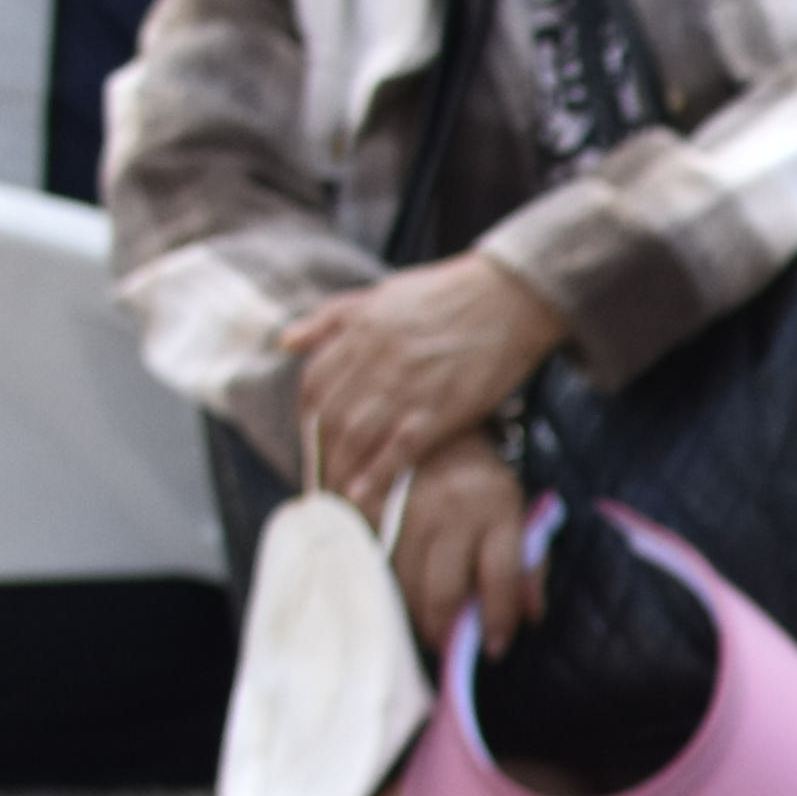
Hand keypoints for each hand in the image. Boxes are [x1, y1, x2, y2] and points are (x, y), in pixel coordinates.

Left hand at [278, 252, 569, 513]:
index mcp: (358, 332)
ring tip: (338, 502)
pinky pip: (398, 449)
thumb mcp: (380, 293)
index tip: (314, 444)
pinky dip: (377, 475)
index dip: (307, 421)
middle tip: (323, 484)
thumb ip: (332, 318)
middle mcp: (373, 360)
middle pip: (329, 418)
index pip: (313, 385)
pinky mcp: (440, 408)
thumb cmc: (451, 293)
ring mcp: (405, 386)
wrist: (510, 296)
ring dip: (341, 472)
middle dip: (321, 456)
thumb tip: (286, 341)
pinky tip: (364, 496)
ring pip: (355, 437)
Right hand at [390, 432, 541, 657]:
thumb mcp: (517, 513)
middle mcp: (450, 507)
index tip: (496, 648)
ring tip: (423, 622)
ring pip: (403, 581)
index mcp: (496, 506)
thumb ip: (529, 564)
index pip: (500, 577)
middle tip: (446, 644)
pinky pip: (370, 559)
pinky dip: (381, 583)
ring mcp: (405, 504)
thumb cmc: (482, 479)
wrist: (432, 424)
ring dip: (411, 612)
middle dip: (445, 629)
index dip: (498, 620)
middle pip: (443, 589)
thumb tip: (529, 618)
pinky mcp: (368, 502)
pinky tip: (392, 591)